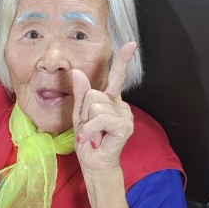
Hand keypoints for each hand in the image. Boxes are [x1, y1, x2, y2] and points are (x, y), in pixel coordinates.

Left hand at [71, 42, 137, 175]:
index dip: (123, 60)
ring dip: (87, 124)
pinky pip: (99, 118)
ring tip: (93, 135)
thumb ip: (80, 94)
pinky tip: (93, 139)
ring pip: (95, 105)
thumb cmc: (88, 141)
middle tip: (90, 129)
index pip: (117, 76)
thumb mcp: (79, 115)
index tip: (132, 44)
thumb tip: (77, 71)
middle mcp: (121, 105)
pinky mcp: (124, 125)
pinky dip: (90, 130)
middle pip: (93, 94)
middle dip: (84, 113)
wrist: (94, 163)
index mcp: (110, 100)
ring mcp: (125, 115)